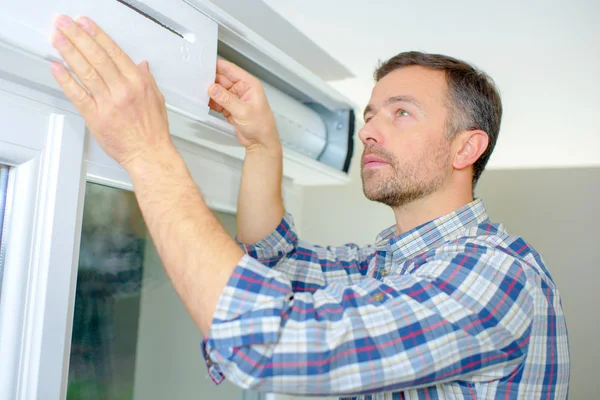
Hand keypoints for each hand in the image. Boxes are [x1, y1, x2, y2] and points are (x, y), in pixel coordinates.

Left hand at [49, 15, 173, 168]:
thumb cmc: (153, 131)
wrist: (149, 154)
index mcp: (138, 83)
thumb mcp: (157, 99)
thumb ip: (147, 79)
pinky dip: (65, 80)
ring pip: (86, 72)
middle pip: (97, 57)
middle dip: (79, 37)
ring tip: (58, 39)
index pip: (114, 52)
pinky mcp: (96, 117)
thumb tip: (141, 65)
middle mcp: (123, 90)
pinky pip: (77, 95)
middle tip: (66, 25)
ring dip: (69, 52)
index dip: (97, 35)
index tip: (86, 24)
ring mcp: (108, 103)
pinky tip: (57, 68)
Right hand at [208, 59, 279, 150]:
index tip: (205, 64)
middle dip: (211, 80)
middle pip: (222, 79)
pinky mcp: (231, 108)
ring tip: (199, 92)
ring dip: (210, 92)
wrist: (261, 142)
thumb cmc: (261, 126)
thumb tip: (212, 88)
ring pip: (219, 91)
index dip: (218, 66)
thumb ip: (226, 99)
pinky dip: (212, 102)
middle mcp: (242, 89)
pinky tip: (205, 102)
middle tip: (198, 81)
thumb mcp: (243, 111)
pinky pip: (218, 101)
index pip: (231, 70)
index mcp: (249, 84)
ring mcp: (236, 99)